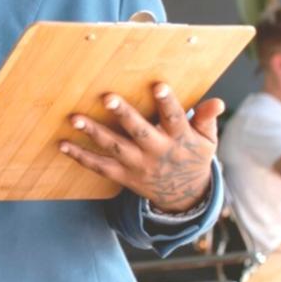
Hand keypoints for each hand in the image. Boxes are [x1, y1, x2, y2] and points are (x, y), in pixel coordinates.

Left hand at [59, 84, 221, 212]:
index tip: (158, 86)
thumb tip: (217, 102)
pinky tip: (63, 144)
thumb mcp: (207, 141)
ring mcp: (138, 165)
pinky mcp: (123, 175)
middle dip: (123, 115)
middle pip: (139, 132)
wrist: (183, 196)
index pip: (175, 119)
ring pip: (114, 148)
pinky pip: (99, 166)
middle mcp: (156, 152)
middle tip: (107, 97)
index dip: (167, 103)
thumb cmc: (193, 157)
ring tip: (75, 118)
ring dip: (94, 133)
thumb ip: (207, 120)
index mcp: (179, 139)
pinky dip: (80, 156)